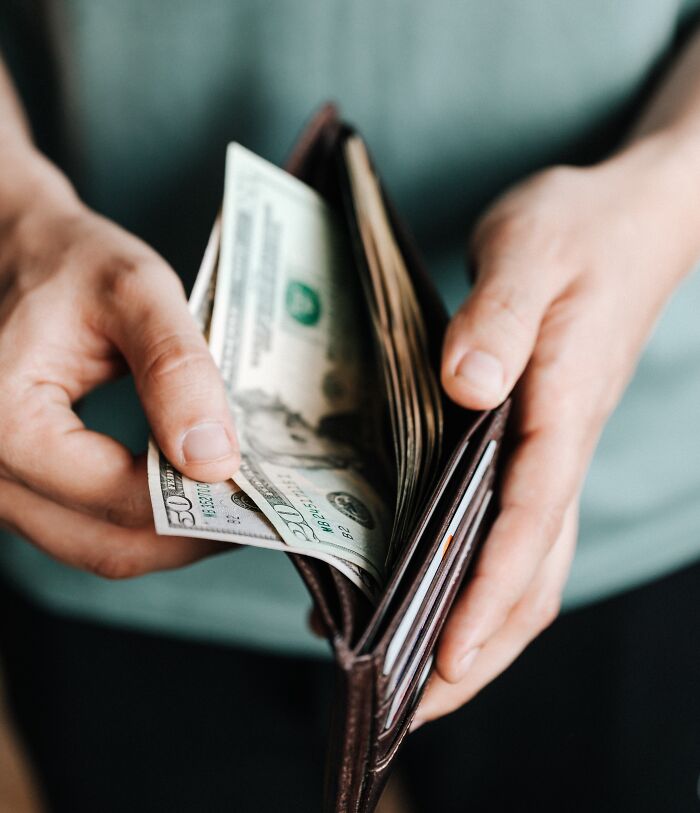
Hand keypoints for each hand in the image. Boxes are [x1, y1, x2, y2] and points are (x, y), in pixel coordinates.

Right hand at [0, 146, 238, 577]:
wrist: (18, 253)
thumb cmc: (69, 262)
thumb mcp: (134, 292)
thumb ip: (176, 371)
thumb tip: (214, 461)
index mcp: (4, 421)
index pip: (117, 497)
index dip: (195, 506)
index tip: (256, 492)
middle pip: (106, 544)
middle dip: (190, 536)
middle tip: (256, 510)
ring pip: (95, 547)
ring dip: (169, 537)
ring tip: (228, 504)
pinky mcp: (19, 485)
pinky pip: (84, 528)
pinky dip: (140, 522)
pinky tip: (184, 495)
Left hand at [414, 134, 699, 725]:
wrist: (626, 218)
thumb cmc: (579, 230)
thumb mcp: (530, 251)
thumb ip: (498, 317)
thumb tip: (469, 385)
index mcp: (563, 410)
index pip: (529, 522)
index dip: (488, 595)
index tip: (442, 659)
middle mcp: (563, 446)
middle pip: (534, 572)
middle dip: (481, 646)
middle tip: (414, 705)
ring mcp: (555, 450)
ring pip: (530, 563)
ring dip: (482, 627)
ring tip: (415, 675)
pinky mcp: (539, 440)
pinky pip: (517, 529)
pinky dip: (480, 576)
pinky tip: (434, 587)